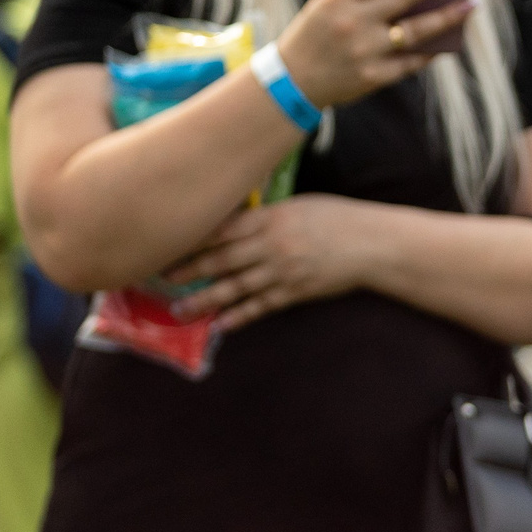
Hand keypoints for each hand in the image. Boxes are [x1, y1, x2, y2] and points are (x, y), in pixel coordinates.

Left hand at [169, 195, 373, 330]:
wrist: (371, 244)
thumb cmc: (335, 219)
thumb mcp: (298, 206)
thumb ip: (265, 216)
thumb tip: (233, 223)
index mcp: (271, 217)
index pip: (222, 229)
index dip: (192, 238)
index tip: (167, 243)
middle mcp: (271, 244)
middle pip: (220, 259)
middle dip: (188, 269)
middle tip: (160, 278)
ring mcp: (282, 271)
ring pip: (235, 287)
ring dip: (205, 300)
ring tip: (181, 311)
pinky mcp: (295, 292)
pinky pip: (261, 306)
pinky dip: (240, 316)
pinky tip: (221, 325)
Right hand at [276, 0, 474, 109]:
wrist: (293, 80)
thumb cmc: (316, 34)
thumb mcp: (328, 3)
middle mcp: (353, 22)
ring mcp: (365, 51)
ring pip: (417, 30)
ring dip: (448, 15)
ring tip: (471, 3)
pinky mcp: (374, 77)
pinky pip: (411, 61)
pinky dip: (432, 51)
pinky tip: (451, 41)